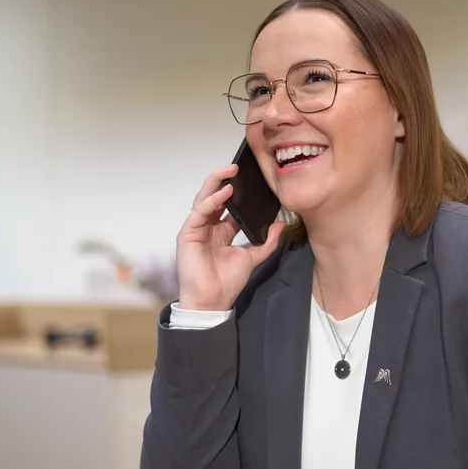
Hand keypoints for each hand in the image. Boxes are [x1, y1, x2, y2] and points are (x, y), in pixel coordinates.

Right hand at [175, 164, 282, 311]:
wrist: (213, 301)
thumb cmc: (227, 282)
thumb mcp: (253, 257)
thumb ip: (267, 242)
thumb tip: (280, 224)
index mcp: (221, 230)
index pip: (227, 204)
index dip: (237, 190)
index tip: (250, 178)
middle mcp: (207, 227)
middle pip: (213, 196)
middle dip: (223, 179)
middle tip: (237, 167)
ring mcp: (196, 229)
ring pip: (203, 199)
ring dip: (215, 183)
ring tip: (230, 172)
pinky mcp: (187, 234)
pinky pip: (198, 213)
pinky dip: (211, 201)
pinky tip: (224, 193)